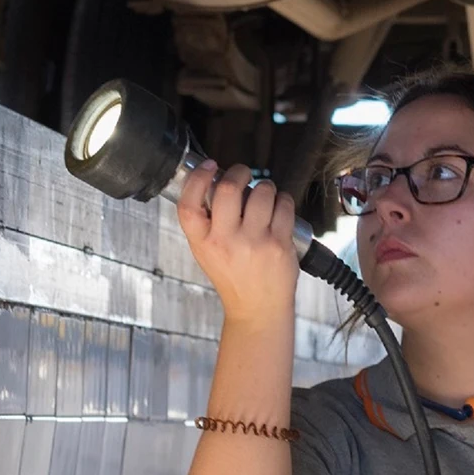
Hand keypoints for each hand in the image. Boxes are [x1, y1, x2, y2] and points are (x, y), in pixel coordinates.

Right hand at [176, 161, 300, 329]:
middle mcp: (226, 241)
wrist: (257, 308)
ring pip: (262, 192)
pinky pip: (284, 205)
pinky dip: (283, 200)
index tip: (210, 167)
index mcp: (202, 242)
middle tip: (243, 174)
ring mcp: (255, 242)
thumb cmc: (233, 276)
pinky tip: (278, 208)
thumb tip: (217, 179)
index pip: (189, 204)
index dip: (198, 178)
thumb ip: (207, 220)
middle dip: (239, 172)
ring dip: (265, 186)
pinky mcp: (280, 244)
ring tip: (264, 196)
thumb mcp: (206, 251)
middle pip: (229, 189)